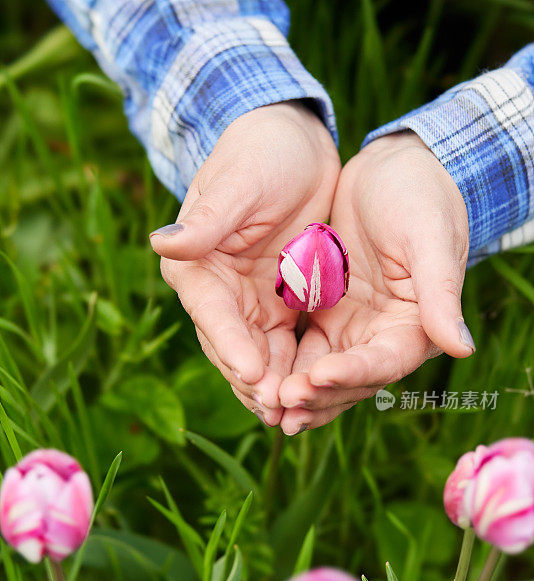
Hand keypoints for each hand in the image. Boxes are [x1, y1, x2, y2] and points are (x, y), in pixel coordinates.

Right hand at [150, 102, 339, 425]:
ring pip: (257, 356)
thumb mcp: (240, 183)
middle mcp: (216, 291)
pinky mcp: (277, 307)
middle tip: (278, 410)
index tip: (253, 373)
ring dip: (273, 387)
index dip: (232, 345)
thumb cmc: (262, 153)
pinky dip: (292, 373)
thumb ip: (208, 220)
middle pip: (231, 347)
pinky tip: (308, 398)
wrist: (295, 144)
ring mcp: (247, 303)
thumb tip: (162, 243)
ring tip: (293, 417)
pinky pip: (282, 349)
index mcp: (196, 264)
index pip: (212, 314)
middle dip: (253, 380)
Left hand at [279, 132, 473, 433]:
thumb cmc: (420, 196)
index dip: (354, 373)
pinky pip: (301, 353)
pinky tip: (258, 381)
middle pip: (350, 381)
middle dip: (317, 394)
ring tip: (266, 404)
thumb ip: (440, 294)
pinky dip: (283, 369)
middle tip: (282, 401)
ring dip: (297, 393)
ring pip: (321, 375)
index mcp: (415, 325)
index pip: (385, 361)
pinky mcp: (325, 317)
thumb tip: (462, 347)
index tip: (319, 375)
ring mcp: (352, 330)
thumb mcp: (430, 238)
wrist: (390, 169)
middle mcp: (383, 337)